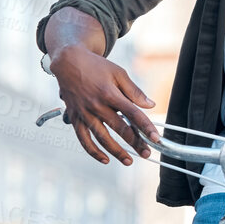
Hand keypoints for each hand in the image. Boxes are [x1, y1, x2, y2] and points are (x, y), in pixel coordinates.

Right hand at [51, 45, 158, 164]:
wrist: (68, 62)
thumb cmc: (95, 66)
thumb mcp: (118, 73)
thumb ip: (134, 91)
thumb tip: (150, 105)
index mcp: (110, 93)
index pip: (132, 114)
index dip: (145, 127)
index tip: (156, 138)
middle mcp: (97, 106)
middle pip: (120, 129)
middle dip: (135, 143)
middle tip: (147, 154)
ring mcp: (85, 114)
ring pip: (102, 138)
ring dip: (116, 152)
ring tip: (128, 161)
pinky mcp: (75, 118)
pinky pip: (84, 140)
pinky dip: (94, 151)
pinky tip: (105, 159)